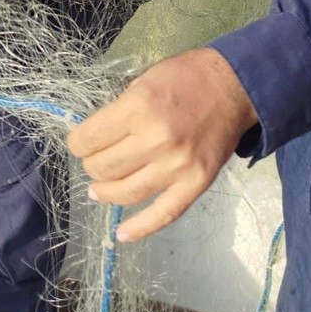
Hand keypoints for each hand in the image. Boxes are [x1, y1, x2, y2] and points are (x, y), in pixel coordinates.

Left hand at [66, 48, 256, 242]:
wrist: (233, 86)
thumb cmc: (184, 76)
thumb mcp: (143, 80)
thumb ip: (120, 110)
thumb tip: (94, 136)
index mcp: (139, 108)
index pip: (90, 138)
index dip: (77, 143)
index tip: (78, 143)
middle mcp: (156, 140)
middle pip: (104, 167)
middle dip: (91, 166)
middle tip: (93, 161)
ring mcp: (177, 166)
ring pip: (127, 192)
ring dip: (105, 193)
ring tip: (98, 190)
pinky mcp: (196, 184)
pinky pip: (164, 214)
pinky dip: (140, 228)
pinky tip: (122, 234)